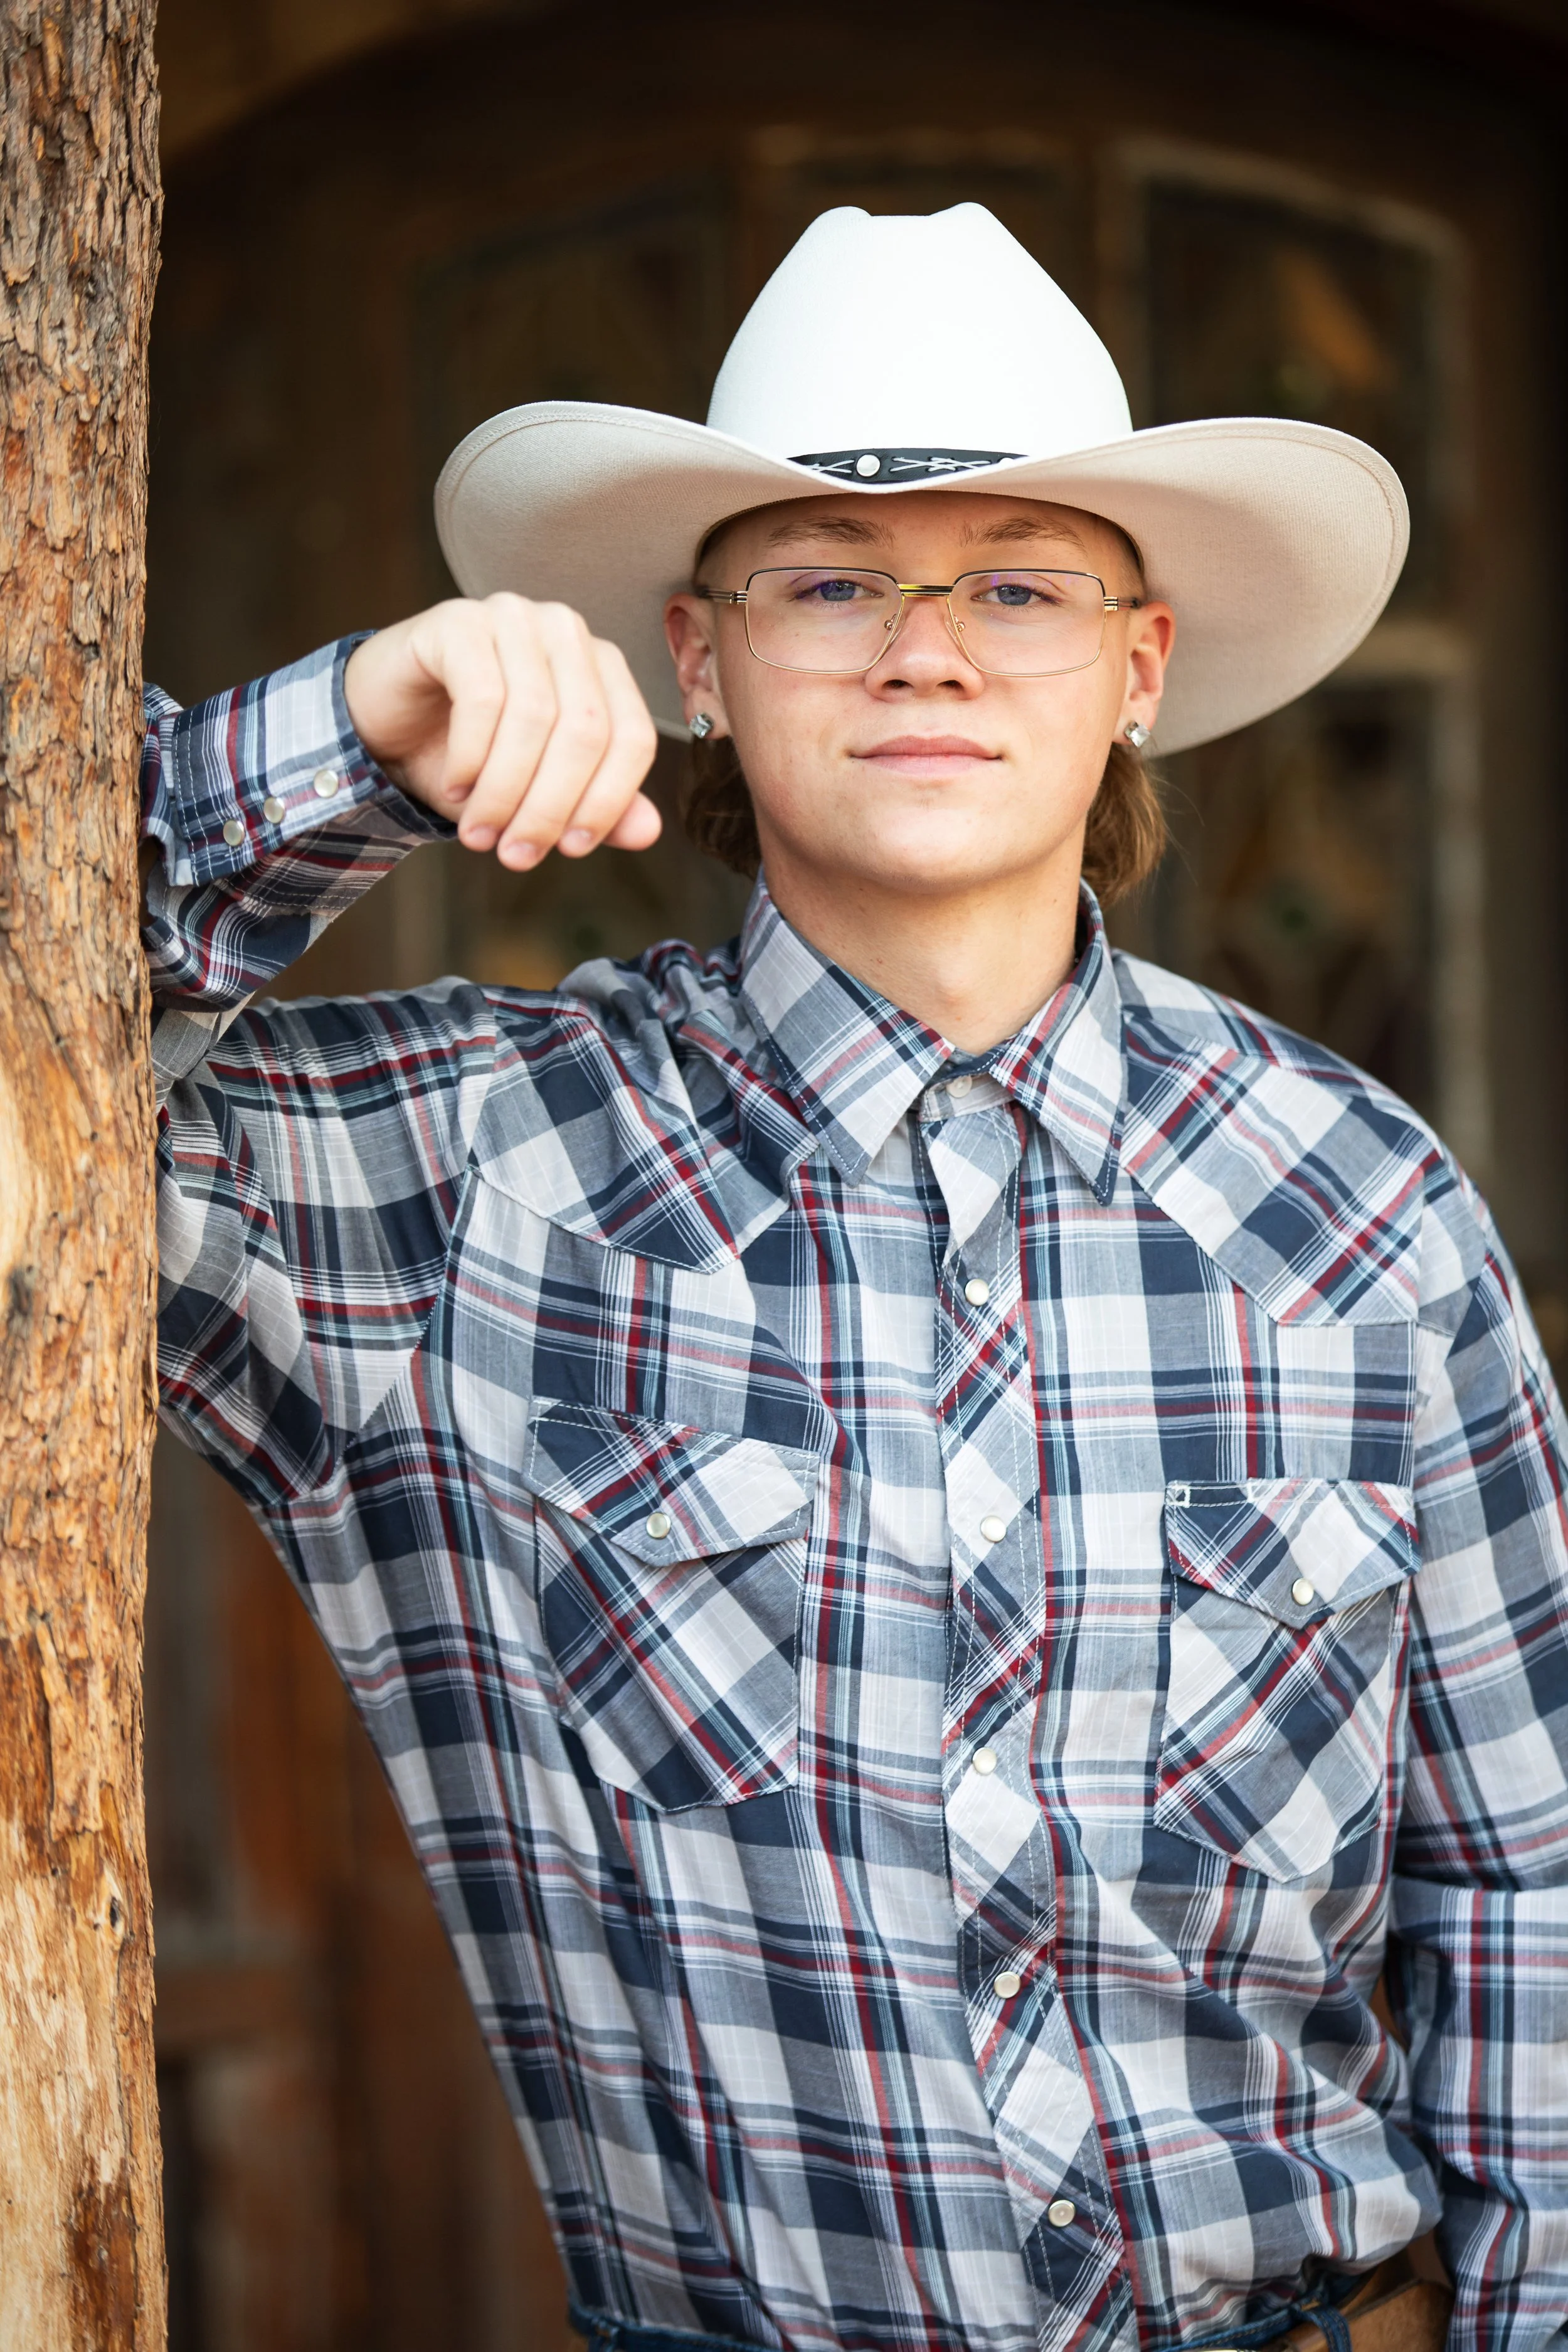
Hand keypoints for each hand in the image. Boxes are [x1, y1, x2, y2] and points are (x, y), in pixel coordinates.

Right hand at [343, 595, 661, 867]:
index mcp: (602, 667)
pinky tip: (456, 788)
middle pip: (585, 730)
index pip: (633, 737)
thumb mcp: (537, 793)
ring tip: (479, 834)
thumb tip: (648, 833)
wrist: (389, 722)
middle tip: (515, 855)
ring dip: (504, 791)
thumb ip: (597, 809)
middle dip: (549, 807)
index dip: (608, 801)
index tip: (572, 850)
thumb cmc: (470, 755)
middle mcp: (566, 632)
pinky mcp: (459, 621)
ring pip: (534, 717)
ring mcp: (513, 617)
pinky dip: (471, 757)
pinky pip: (482, 697)